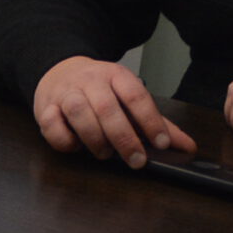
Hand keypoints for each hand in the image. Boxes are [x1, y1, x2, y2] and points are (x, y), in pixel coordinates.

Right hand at [30, 56, 195, 167]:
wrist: (59, 71)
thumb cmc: (100, 92)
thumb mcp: (129, 99)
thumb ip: (156, 123)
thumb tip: (187, 146)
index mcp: (116, 76)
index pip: (136, 96)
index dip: (150, 120)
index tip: (160, 143)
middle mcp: (90, 81)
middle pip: (107, 107)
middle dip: (124, 137)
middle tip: (136, 160)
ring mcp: (66, 92)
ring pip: (78, 111)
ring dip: (94, 137)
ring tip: (104, 153)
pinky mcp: (45, 106)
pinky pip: (51, 124)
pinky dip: (64, 139)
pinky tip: (76, 145)